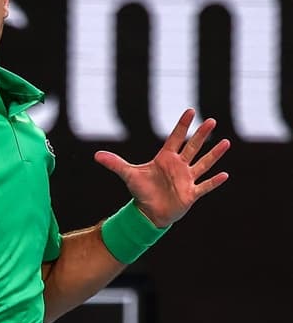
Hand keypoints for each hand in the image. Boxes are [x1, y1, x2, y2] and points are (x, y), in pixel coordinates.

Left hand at [93, 108, 230, 226]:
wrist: (148, 212)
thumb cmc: (140, 191)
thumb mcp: (128, 175)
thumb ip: (114, 163)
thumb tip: (96, 155)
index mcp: (165, 159)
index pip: (175, 138)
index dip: (183, 125)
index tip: (191, 110)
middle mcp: (179, 166)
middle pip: (192, 147)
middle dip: (201, 135)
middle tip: (212, 120)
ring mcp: (187, 179)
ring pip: (203, 164)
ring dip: (214, 154)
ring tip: (226, 142)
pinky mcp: (191, 193)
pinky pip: (205, 186)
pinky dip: (214, 182)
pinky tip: (225, 174)